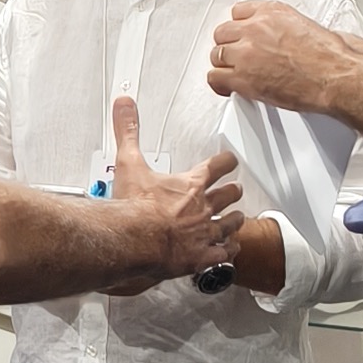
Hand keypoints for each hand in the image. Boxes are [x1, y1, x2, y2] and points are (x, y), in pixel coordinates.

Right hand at [104, 94, 241, 291]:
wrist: (136, 240)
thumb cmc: (135, 207)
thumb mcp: (129, 162)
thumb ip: (128, 132)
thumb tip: (124, 106)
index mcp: (190, 184)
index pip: (218, 166)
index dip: (226, 161)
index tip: (229, 160)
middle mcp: (203, 207)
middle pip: (229, 195)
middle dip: (233, 192)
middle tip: (235, 190)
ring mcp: (204, 233)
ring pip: (231, 224)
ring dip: (235, 221)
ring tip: (237, 219)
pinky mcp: (201, 257)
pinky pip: (223, 254)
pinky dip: (228, 251)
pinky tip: (229, 252)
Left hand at [206, 0, 351, 111]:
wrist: (336, 77)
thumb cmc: (331, 57)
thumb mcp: (307, 25)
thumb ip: (284, 26)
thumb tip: (282, 36)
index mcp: (272, 11)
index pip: (239, 11)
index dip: (239, 28)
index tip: (241, 36)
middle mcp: (256, 28)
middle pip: (223, 32)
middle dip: (230, 45)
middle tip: (237, 56)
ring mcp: (247, 52)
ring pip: (217, 55)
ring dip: (225, 64)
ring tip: (234, 72)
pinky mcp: (243, 77)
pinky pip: (215, 78)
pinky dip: (220, 84)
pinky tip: (228, 87)